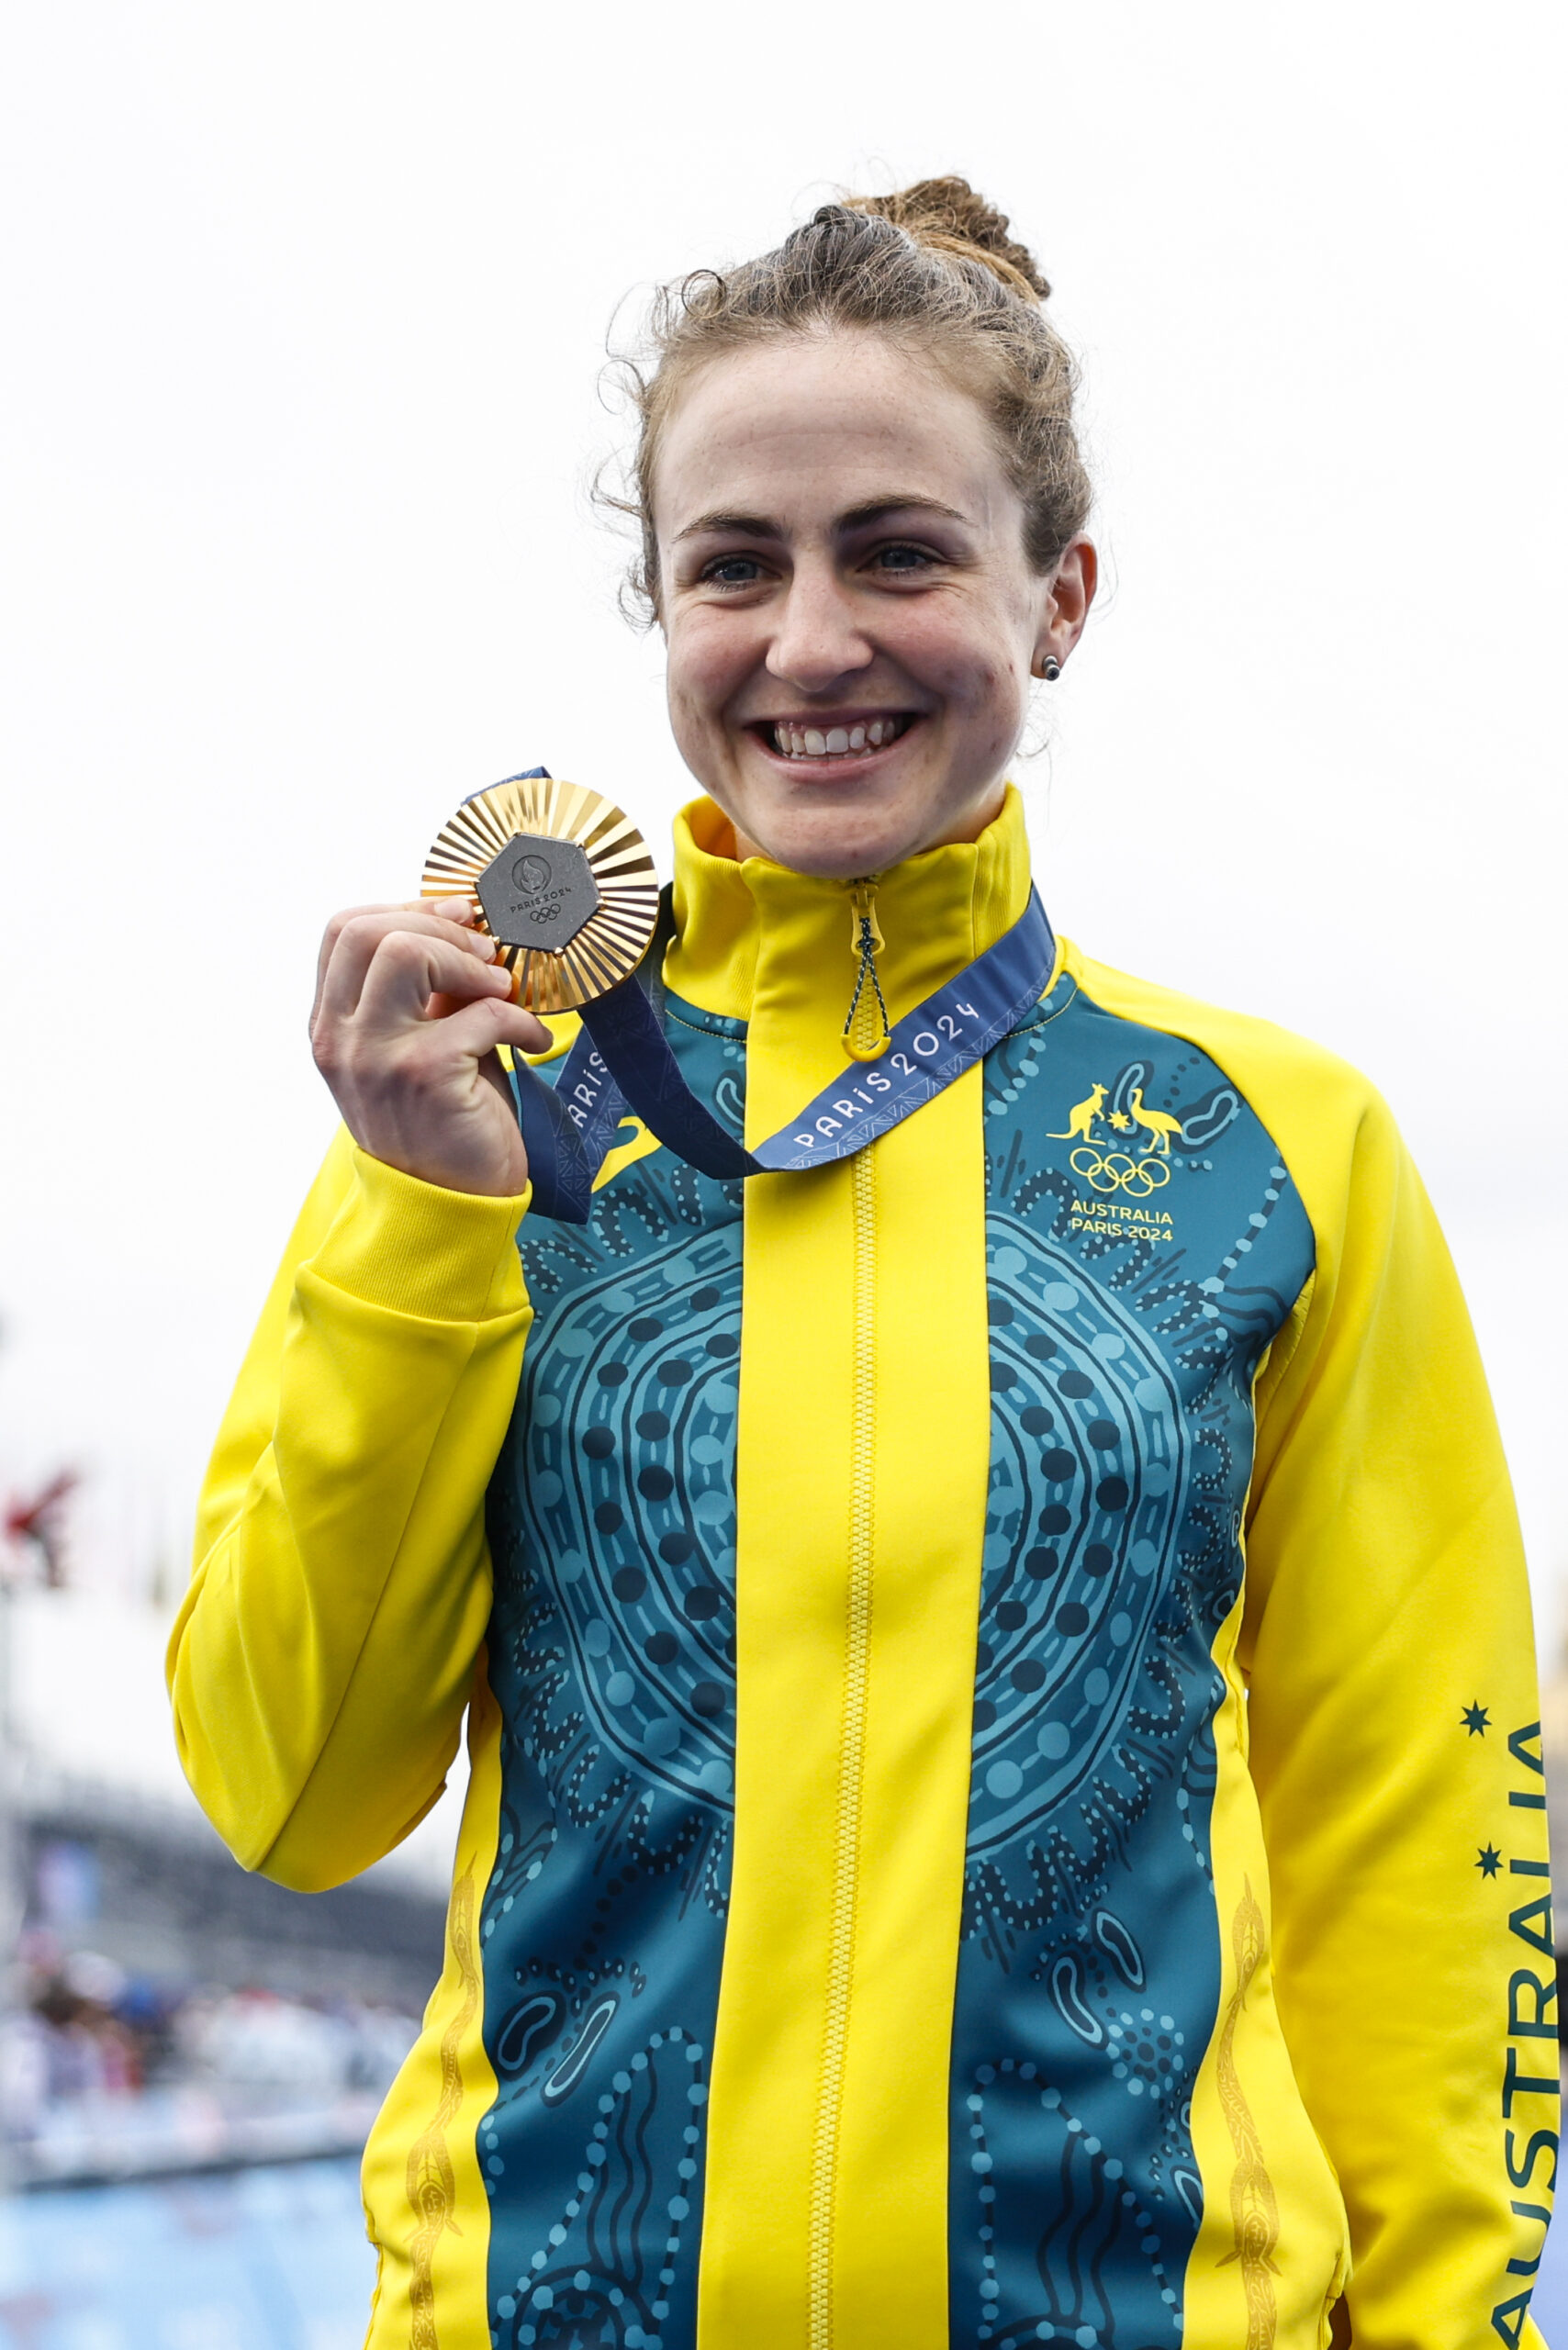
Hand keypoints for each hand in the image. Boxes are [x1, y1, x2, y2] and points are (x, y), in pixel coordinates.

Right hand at [310, 899, 549, 1196]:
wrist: (451, 1205)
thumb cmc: (443, 1121)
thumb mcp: (419, 1044)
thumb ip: (425, 993)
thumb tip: (462, 925)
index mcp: (331, 1025)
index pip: (344, 931)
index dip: (406, 909)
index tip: (458, 918)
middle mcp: (340, 1039)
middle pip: (367, 931)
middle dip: (439, 926)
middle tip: (486, 953)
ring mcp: (375, 1058)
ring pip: (403, 953)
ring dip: (468, 961)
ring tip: (502, 989)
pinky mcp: (424, 1076)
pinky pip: (477, 1012)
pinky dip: (519, 1018)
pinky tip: (533, 1041)